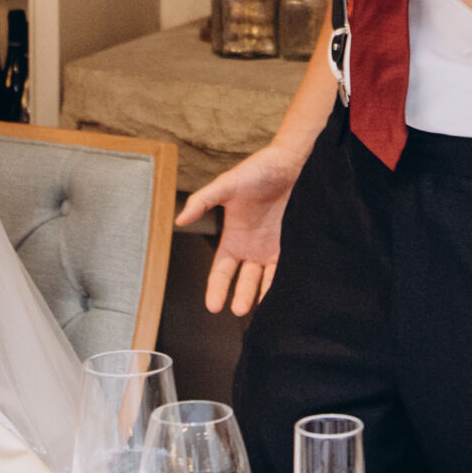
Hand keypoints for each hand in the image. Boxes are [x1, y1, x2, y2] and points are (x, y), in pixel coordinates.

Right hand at [175, 144, 304, 316]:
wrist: (291, 162)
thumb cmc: (258, 169)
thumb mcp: (226, 185)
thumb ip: (203, 201)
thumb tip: (180, 220)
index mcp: (233, 237)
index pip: (221, 270)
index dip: (216, 288)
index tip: (212, 306)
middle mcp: (251, 247)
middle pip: (243, 280)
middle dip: (240, 296)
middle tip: (239, 311)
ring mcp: (271, 247)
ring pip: (264, 279)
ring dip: (259, 294)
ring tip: (258, 309)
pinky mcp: (290, 244)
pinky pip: (284, 269)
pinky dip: (281, 282)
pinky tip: (280, 294)